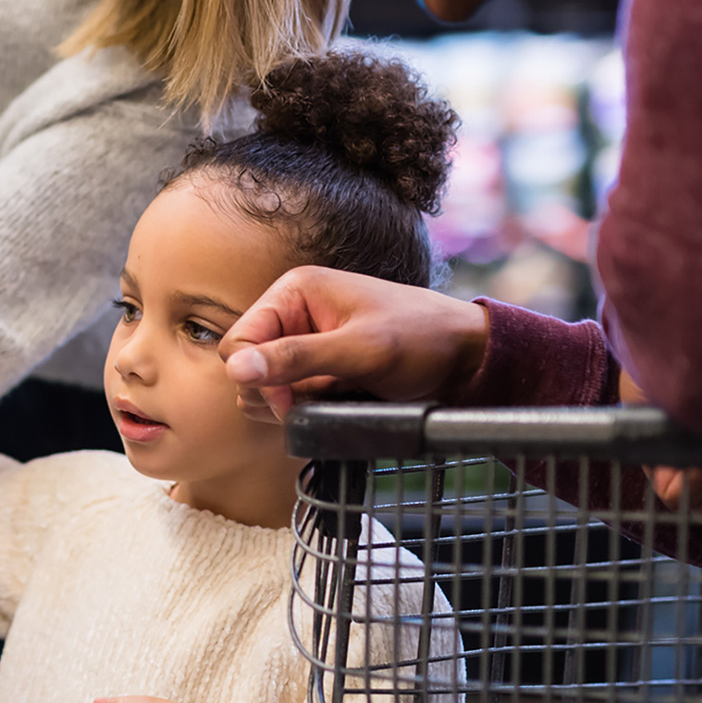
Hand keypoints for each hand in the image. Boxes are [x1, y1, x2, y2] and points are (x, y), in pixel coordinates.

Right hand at [217, 266, 490, 422]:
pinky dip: (304, 410)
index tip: (288, 402)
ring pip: (265, 387)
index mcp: (294, 292)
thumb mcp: (360, 351)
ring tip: (333, 400)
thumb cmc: (421, 340)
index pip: (238, 342)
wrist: (466, 357)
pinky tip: (335, 405)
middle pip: (247, 368)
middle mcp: (292, 315)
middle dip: (275, 394)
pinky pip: (288, 397)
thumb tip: (236, 370)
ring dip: (291, 406)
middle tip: (317, 401)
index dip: (256, 377)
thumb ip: (296, 359)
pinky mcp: (317, 369)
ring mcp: (304, 343)